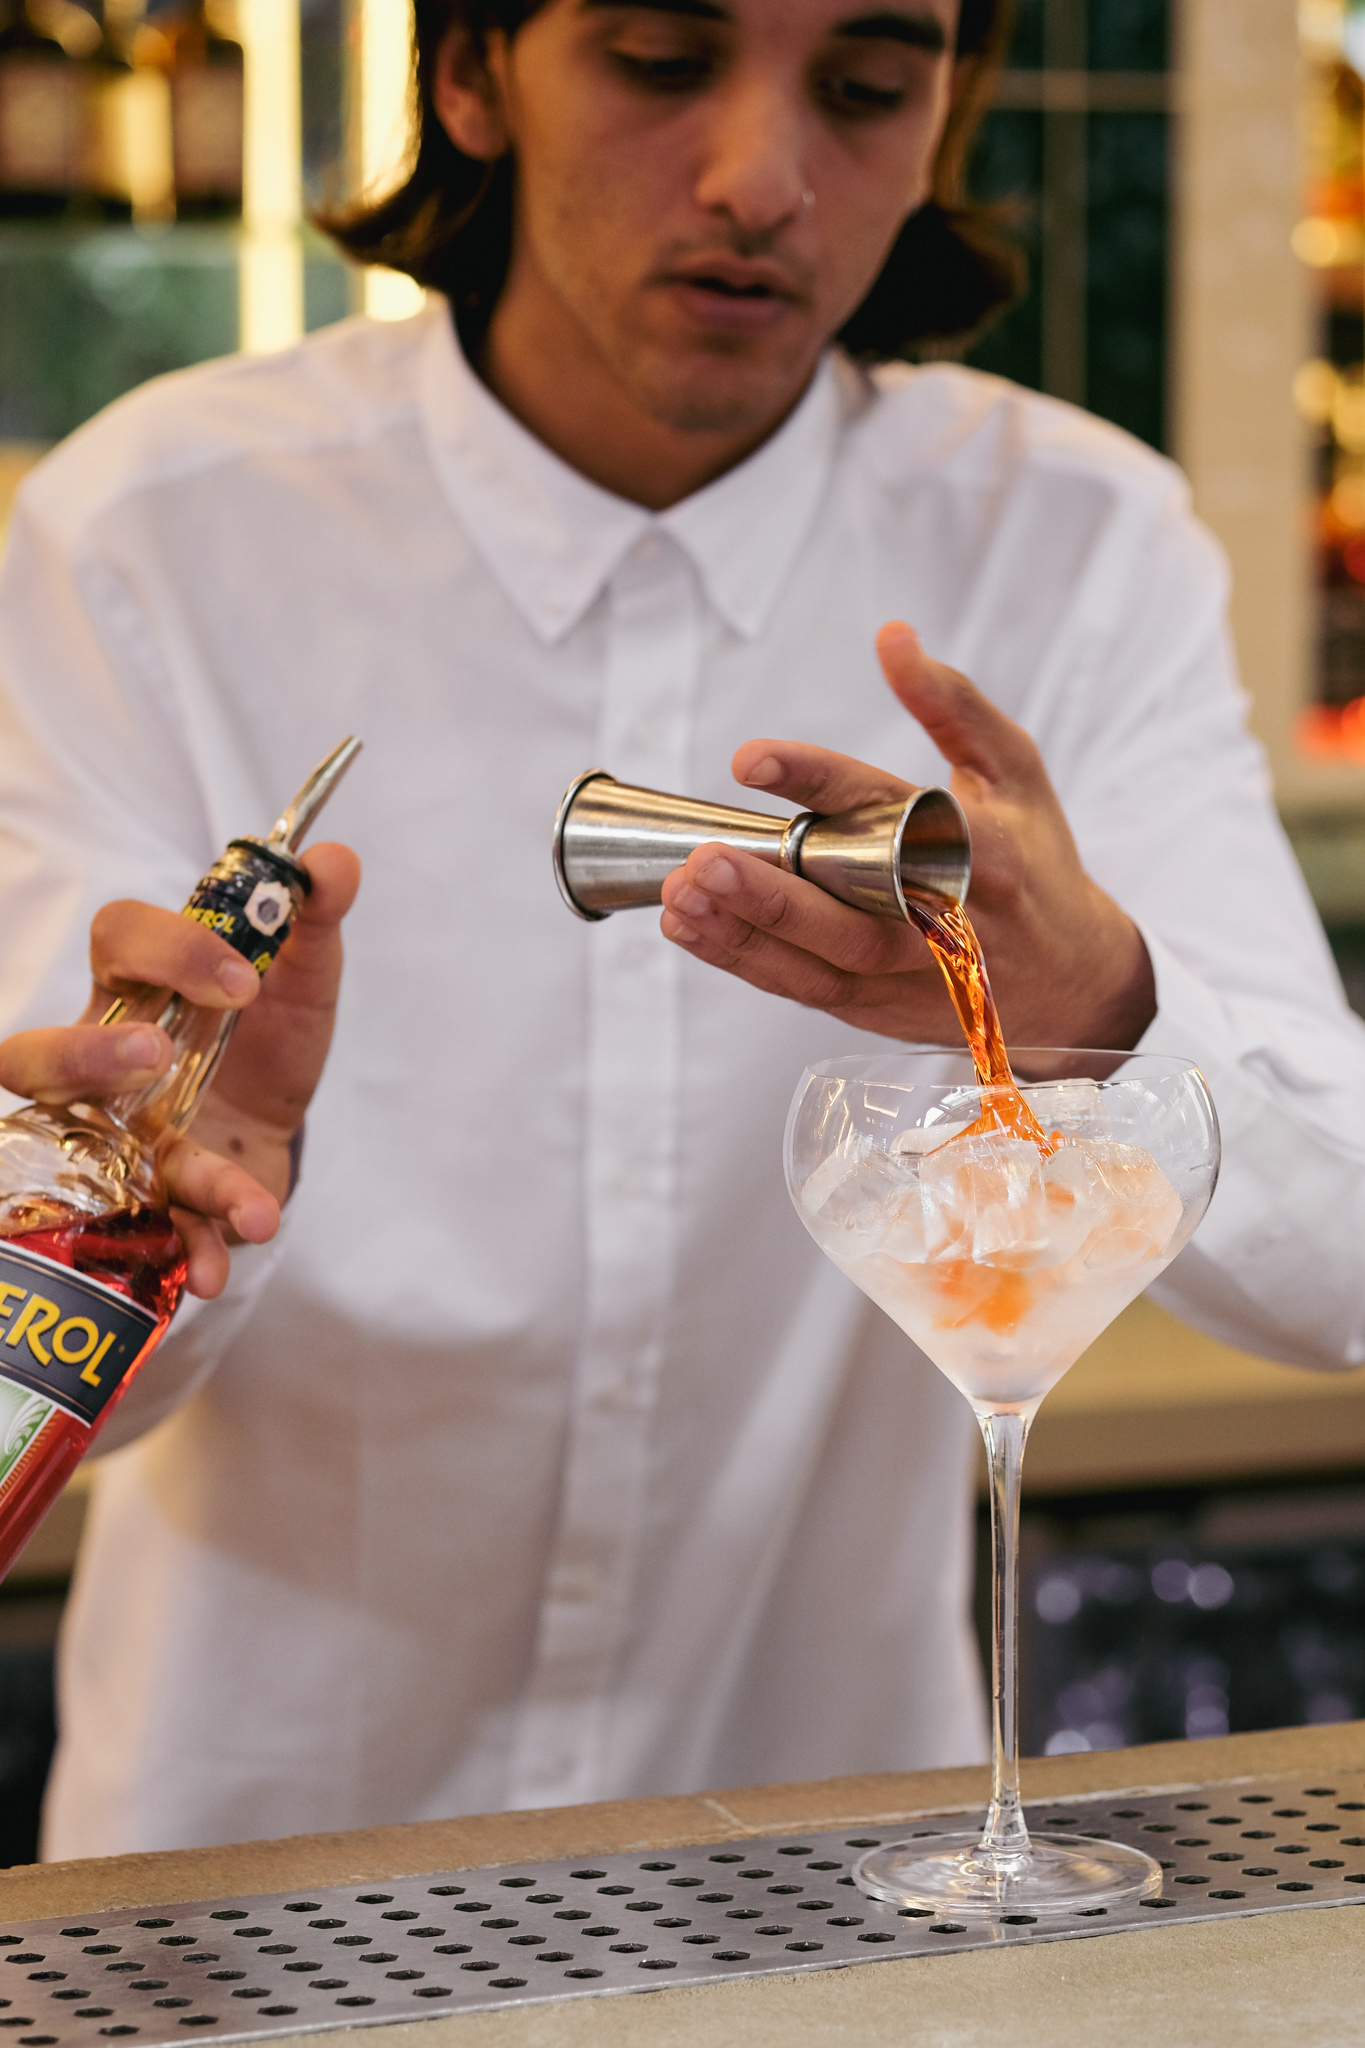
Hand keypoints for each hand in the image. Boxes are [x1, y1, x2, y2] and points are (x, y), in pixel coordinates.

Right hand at [0, 842, 360, 1298]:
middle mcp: (107, 1060)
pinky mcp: (154, 1195)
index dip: (172, 949)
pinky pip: (156, 1220)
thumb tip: (334, 860)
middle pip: (41, 1051)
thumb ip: (315, 918)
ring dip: (125, 1153)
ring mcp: (119, 1133)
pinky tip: (238, 1240)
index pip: (116, 939)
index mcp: (141, 984)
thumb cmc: (266, 1037)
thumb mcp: (302, 977)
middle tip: (156, 1052)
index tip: (247, 978)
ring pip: (76, 1144)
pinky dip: (196, 1237)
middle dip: (87, 1053)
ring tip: (186, 1163)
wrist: (280, 1125)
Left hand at [659, 622, 1154, 1051]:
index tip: (753, 759)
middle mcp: (946, 925)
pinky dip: (742, 960)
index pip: (893, 814)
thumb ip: (951, 704)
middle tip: (704, 857)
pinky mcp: (875, 1007)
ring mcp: (908, 977)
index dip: (820, 783)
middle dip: (774, 891)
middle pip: (852, 916)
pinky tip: (690, 927)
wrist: (1074, 986)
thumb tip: (891, 636)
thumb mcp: (1014, 771)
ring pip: (819, 962)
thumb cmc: (1035, 863)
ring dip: (743, 931)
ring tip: (681, 894)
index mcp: (983, 855)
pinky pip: (800, 987)